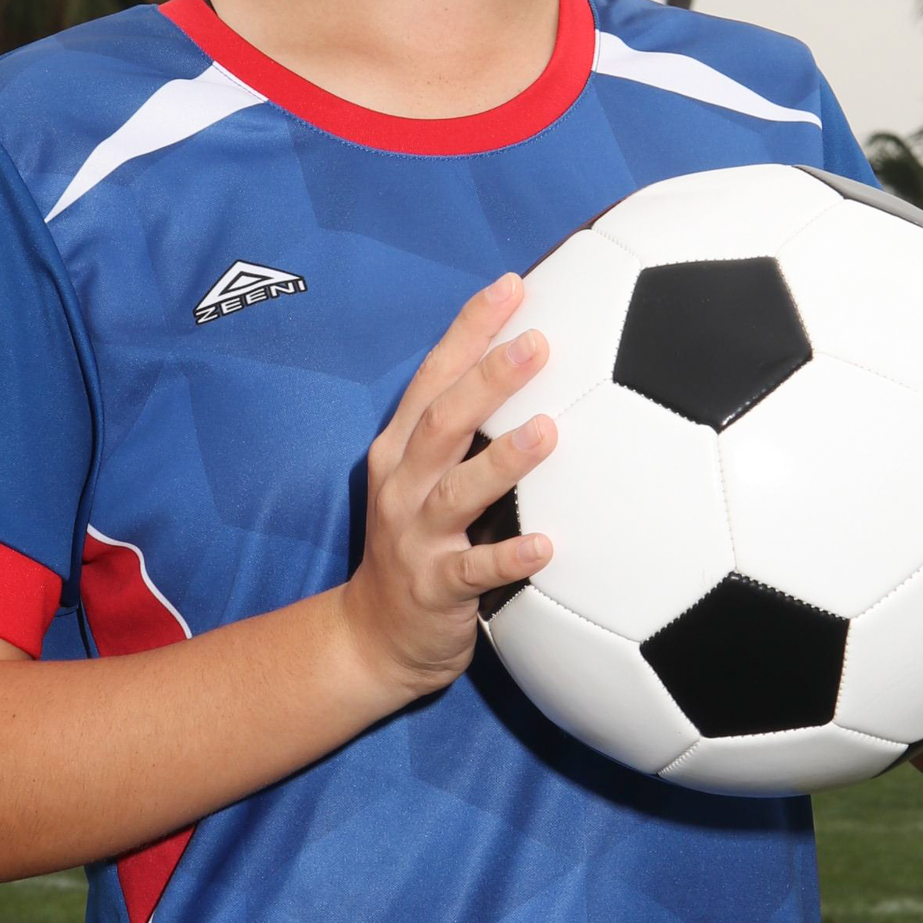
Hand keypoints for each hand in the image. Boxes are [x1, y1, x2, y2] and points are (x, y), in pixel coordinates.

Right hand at [340, 273, 556, 705]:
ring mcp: (414, 536)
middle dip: (487, 378)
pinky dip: (509, 558)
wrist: (374, 636)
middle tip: (538, 342)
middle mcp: (403, 484)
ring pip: (457, 492)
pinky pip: (474, 573)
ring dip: (502, 460)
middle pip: (442, 420)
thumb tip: (535, 367)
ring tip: (548, 431)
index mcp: (402, 448)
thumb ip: (469, 430)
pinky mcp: (434, 589)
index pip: (433, 375)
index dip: (470, 329)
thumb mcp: (428, 477)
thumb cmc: (420, 541)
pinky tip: (547, 545)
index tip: (513, 286)